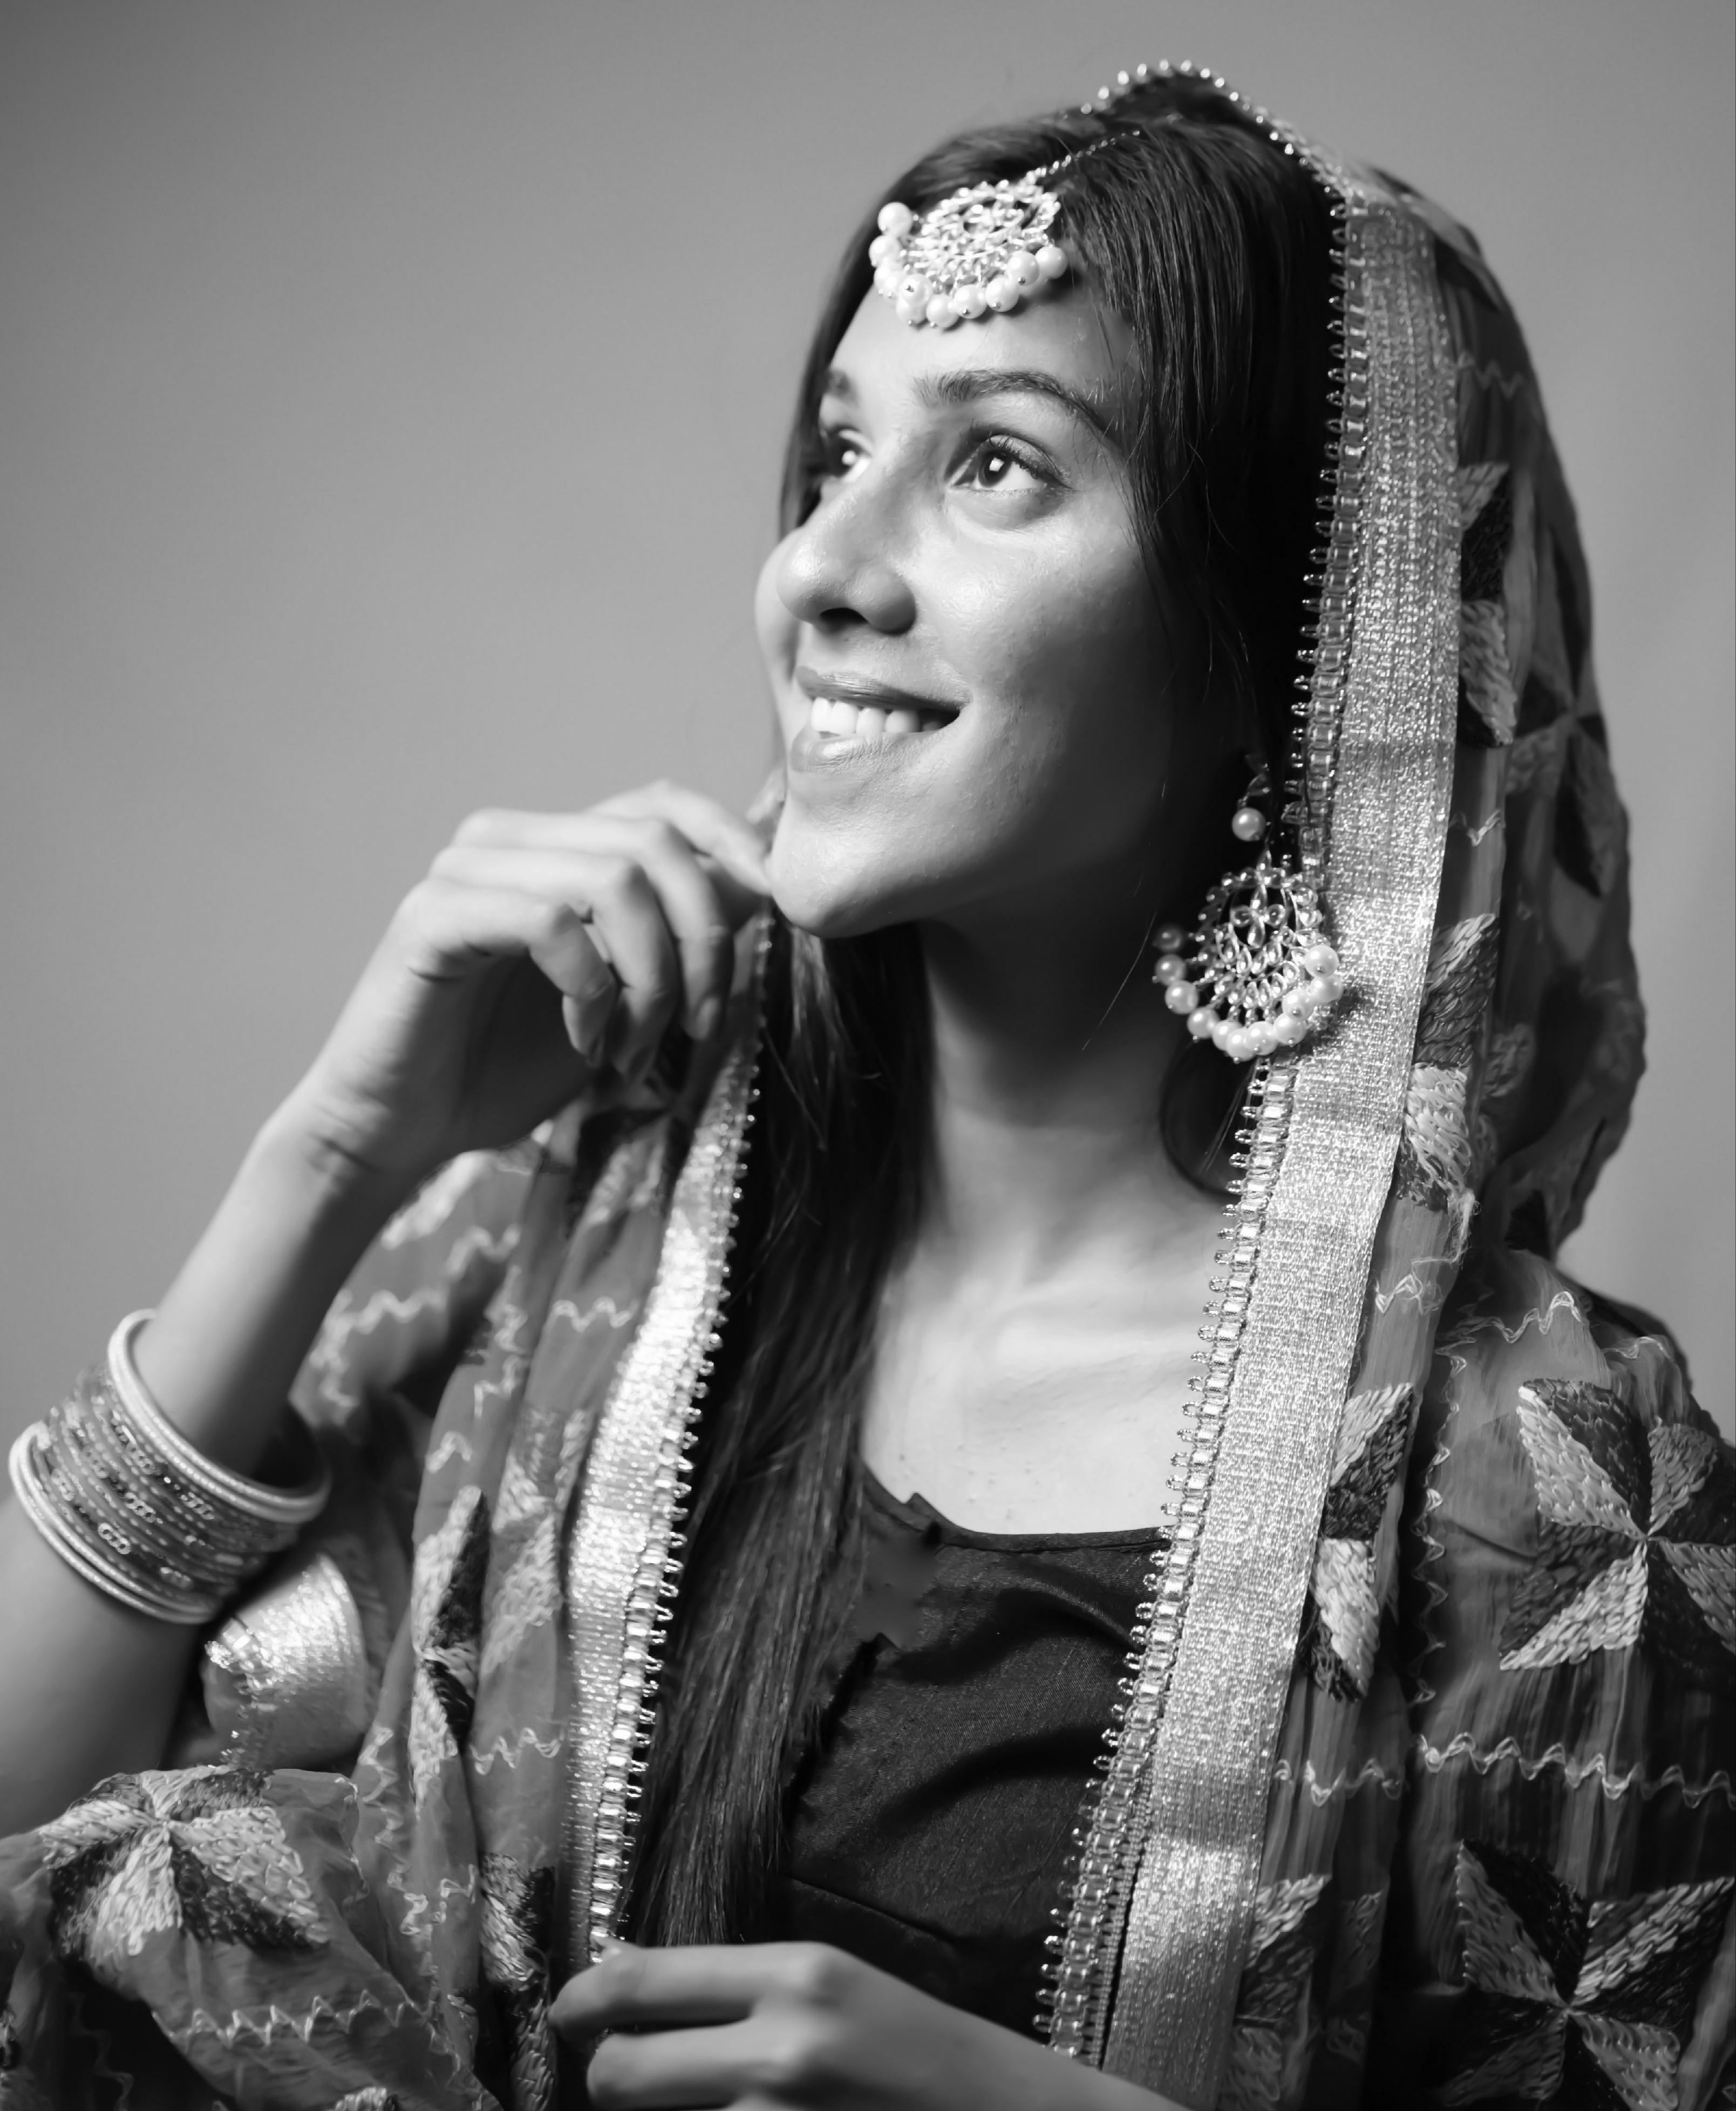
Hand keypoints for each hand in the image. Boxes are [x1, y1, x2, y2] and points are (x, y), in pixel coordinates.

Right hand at [280, 783, 770, 1182]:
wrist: (405, 1128)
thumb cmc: (508, 1068)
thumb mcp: (623, 1002)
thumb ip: (677, 940)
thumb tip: (758, 889)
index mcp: (556, 849)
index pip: (661, 802)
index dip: (730, 840)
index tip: (776, 907)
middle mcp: (510, 839)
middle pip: (654, 845)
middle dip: (702, 944)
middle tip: (697, 1027)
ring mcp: (467, 869)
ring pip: (614, 881)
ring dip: (649, 980)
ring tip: (629, 1048)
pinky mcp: (434, 914)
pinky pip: (550, 920)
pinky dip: (589, 987)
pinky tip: (580, 1037)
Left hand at [551, 1941, 1170, 2109]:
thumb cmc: (928, 2053)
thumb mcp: (837, 1990)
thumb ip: (736, 1987)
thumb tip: (622, 1976)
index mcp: (797, 1976)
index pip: (641, 1982)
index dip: (584, 2001)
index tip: (567, 2013)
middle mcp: (781, 2050)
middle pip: (622, 2073)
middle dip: (606, 2082)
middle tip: (622, 2082)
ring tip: (692, 2108)